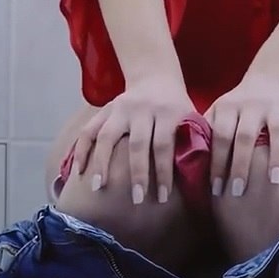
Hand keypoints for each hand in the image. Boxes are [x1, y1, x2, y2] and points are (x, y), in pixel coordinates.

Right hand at [71, 75, 193, 205]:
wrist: (155, 77)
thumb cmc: (176, 107)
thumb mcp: (191, 117)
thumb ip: (194, 141)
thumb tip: (200, 178)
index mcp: (169, 112)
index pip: (165, 145)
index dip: (164, 172)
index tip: (163, 197)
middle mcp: (143, 109)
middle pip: (138, 144)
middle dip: (137, 174)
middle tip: (137, 200)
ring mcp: (120, 108)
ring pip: (107, 135)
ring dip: (102, 162)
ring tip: (98, 187)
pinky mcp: (105, 109)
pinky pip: (89, 129)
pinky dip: (81, 149)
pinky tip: (78, 171)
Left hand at [206, 73, 278, 198]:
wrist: (268, 79)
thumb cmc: (238, 106)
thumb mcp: (219, 111)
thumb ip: (206, 130)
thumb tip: (189, 162)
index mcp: (229, 106)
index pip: (221, 135)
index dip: (217, 162)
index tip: (216, 188)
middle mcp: (253, 104)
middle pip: (246, 136)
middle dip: (241, 165)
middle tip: (238, 192)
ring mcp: (277, 107)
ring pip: (277, 132)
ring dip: (276, 157)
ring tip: (274, 182)